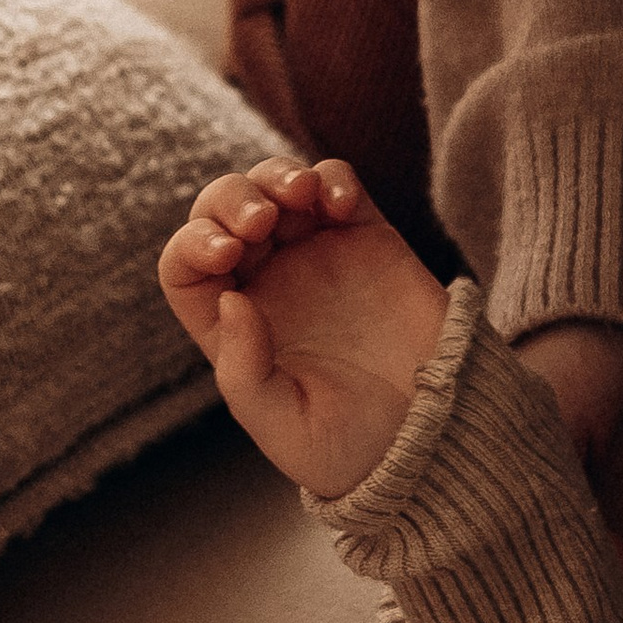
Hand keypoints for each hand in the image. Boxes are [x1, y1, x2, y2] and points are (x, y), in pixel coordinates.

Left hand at [159, 155, 450, 498]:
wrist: (436, 438)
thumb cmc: (352, 446)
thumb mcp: (282, 424)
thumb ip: (245, 370)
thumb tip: (229, 296)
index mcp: (232, 326)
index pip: (186, 267)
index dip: (193, 245)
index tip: (225, 254)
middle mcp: (267, 282)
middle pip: (223, 211)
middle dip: (232, 200)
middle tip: (261, 221)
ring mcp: (317, 254)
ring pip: (276, 185)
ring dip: (277, 176)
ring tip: (300, 195)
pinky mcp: (367, 237)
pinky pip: (337, 186)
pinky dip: (331, 179)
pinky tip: (339, 205)